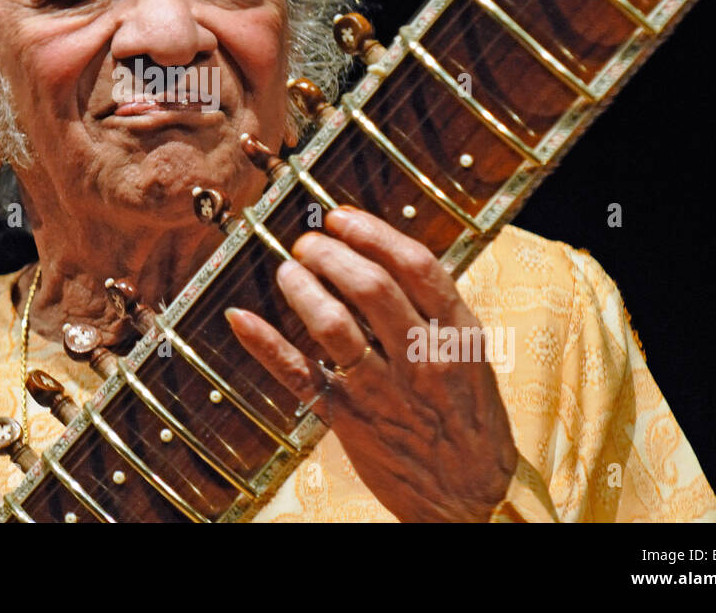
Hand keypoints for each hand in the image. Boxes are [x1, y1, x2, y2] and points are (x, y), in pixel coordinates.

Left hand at [225, 206, 518, 521]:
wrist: (473, 498)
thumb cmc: (468, 419)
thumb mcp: (470, 356)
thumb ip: (433, 310)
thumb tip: (381, 255)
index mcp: (458, 334)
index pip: (415, 265)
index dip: (372, 232)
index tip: (341, 217)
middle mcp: (422, 358)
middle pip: (371, 286)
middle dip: (330, 254)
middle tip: (308, 243)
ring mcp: (384, 391)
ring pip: (334, 326)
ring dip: (302, 289)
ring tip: (289, 271)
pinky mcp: (349, 420)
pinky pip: (300, 376)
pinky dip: (265, 344)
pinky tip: (242, 319)